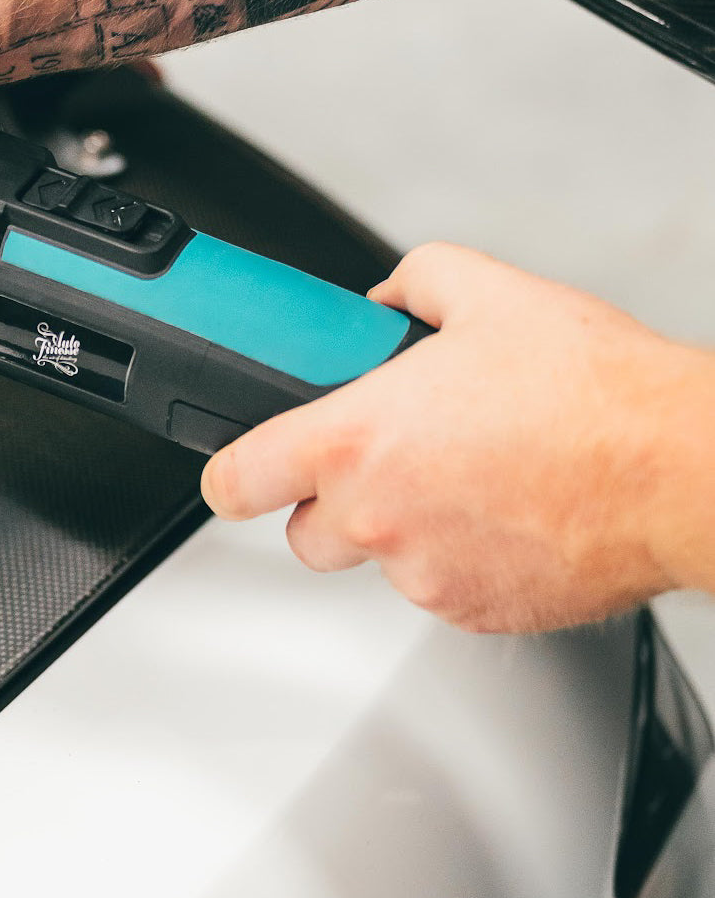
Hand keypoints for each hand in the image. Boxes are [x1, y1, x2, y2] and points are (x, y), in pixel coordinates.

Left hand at [200, 243, 714, 632]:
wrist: (680, 469)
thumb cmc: (594, 393)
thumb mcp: (486, 294)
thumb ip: (411, 286)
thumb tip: (383, 302)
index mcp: (354, 442)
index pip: (233, 482)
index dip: (227, 475)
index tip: (237, 470)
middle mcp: (377, 519)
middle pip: (302, 533)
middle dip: (329, 501)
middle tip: (381, 464)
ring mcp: (424, 574)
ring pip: (375, 562)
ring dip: (398, 529)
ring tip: (463, 480)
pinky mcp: (474, 612)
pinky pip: (436, 588)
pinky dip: (454, 558)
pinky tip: (501, 513)